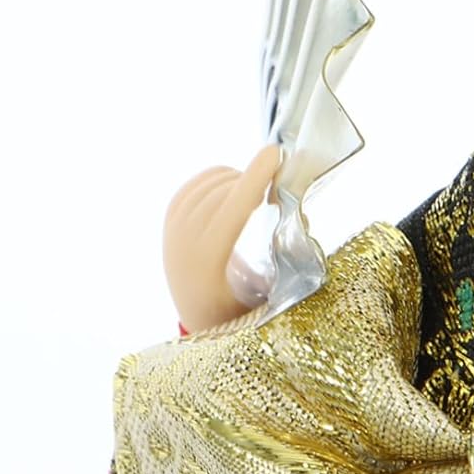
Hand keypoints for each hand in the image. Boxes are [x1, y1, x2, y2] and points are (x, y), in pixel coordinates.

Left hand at [163, 145, 280, 331]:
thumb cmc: (240, 312)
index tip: (275, 154)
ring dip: (239, 180)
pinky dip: (220, 179)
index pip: (233, 208)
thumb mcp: (268, 297)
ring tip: (258, 195)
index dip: (256, 177)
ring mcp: (172, 228)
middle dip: (254, 180)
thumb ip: (287, 263)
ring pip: (210, 183)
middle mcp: (183, 242)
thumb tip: (303, 216)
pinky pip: (197, 182)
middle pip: (224, 191)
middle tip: (279, 188)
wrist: (198, 319)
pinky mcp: (170, 218)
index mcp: (207, 262)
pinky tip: (235, 188)